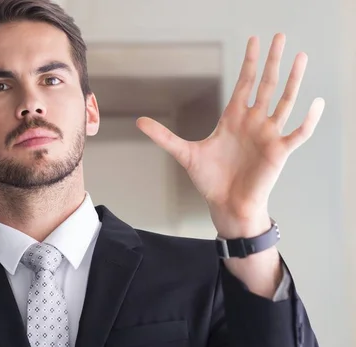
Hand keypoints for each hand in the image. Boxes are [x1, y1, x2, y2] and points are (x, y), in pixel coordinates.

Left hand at [136, 34, 323, 235]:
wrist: (226, 204)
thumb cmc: (210, 180)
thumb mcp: (184, 153)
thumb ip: (163, 136)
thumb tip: (138, 122)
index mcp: (233, 119)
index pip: (244, 83)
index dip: (249, 62)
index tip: (253, 41)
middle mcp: (252, 122)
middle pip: (265, 85)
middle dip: (272, 61)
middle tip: (280, 36)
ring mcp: (267, 135)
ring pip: (283, 101)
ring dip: (293, 80)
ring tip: (301, 56)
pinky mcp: (278, 151)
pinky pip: (298, 132)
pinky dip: (308, 119)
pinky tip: (315, 102)